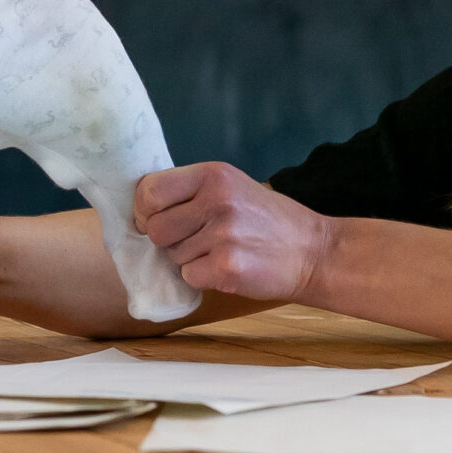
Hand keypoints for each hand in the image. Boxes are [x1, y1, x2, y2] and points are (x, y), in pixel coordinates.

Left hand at [134, 162, 332, 301]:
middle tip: (193, 239)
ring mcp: (222, 234)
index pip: (149, 190)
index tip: (154, 219)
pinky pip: (188, 276)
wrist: (312, 251)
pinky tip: (226, 267)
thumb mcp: (231, 187)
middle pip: (154, 228)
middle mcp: (216, 200)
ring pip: (171, 255)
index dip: (144, 210)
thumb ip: (189, 192)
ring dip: (188, 258)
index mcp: (212, 175)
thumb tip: (139, 208)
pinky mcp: (226, 267)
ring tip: (219, 250)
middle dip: (167, 239)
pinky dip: (202, 277)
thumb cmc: (266, 219)